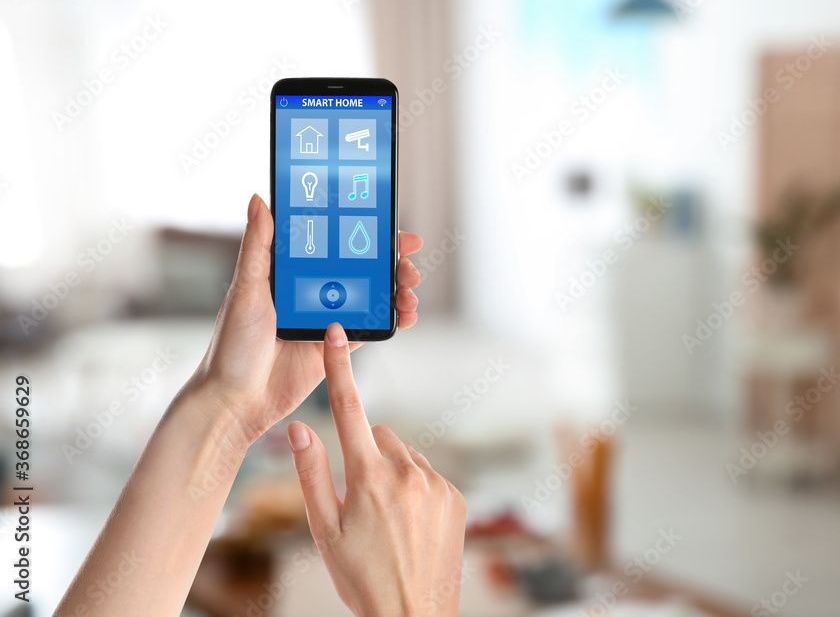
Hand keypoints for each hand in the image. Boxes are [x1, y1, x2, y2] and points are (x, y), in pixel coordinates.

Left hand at [191, 194, 423, 445]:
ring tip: (409, 292)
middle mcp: (310, 291)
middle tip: (408, 264)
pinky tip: (405, 316)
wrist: (236, 401)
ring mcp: (325, 318)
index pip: (333, 241)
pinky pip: (369, 327)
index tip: (388, 223)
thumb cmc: (230, 346)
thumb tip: (259, 199)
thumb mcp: (245, 290)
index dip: (363, 230)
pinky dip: (391, 320)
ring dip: (395, 290)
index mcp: (289, 271)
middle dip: (390, 262)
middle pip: (360, 267)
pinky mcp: (335, 346)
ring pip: (371, 295)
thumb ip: (258, 246)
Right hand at [287, 323, 466, 616]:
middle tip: (357, 497)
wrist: (412, 616)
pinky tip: (409, 524)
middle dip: (366, 453)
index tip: (338, 336)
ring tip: (386, 519)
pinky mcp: (456, 497)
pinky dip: (416, 489)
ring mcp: (437, 484)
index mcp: (368, 476)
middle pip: (379, 436)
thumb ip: (310, 473)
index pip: (349, 409)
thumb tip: (298, 428)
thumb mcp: (323, 529)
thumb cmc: (361, 578)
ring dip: (392, 473)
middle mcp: (407, 472)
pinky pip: (429, 476)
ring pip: (405, 456)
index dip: (340, 369)